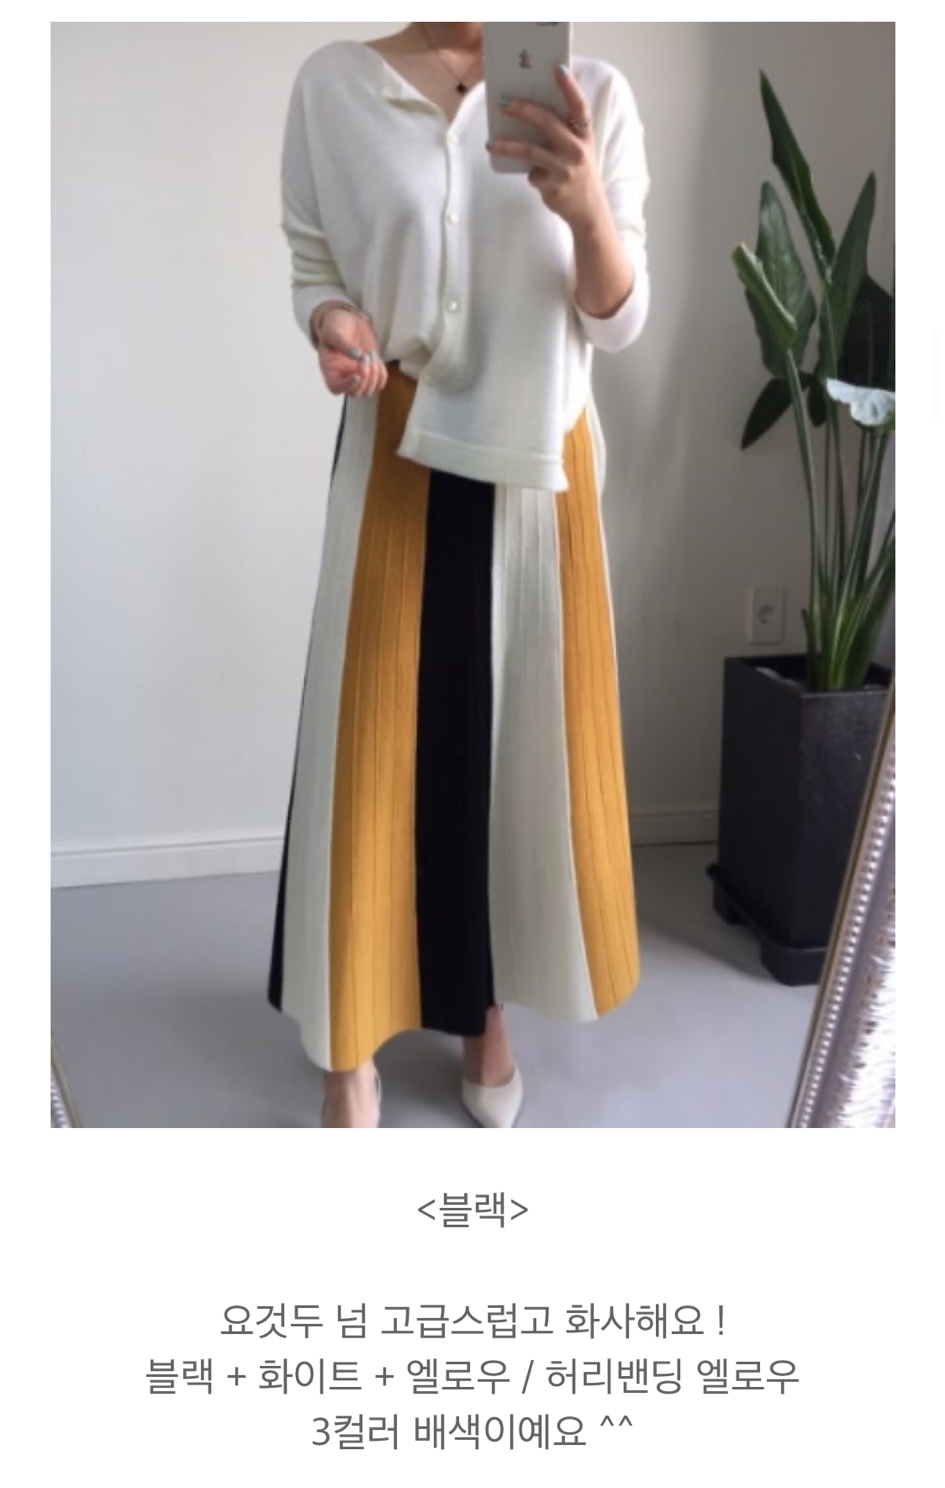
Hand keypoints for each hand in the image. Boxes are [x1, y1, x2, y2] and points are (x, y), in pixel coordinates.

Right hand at [312, 305, 388, 398]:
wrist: (348, 321)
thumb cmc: (335, 327)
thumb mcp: (333, 331)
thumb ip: (342, 343)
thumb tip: (356, 354)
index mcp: (330, 370)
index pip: (336, 388)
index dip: (347, 386)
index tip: (356, 376)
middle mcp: (343, 377)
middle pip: (355, 392)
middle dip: (364, 376)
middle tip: (365, 356)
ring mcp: (358, 376)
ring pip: (368, 390)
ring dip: (374, 375)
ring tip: (370, 354)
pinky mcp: (371, 373)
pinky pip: (379, 383)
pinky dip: (382, 375)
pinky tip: (377, 361)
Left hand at [487, 66, 605, 232]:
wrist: (590, 212)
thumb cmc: (579, 174)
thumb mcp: (579, 151)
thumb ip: (564, 134)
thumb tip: (530, 115)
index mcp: (585, 136)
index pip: (579, 106)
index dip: (570, 87)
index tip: (557, 69)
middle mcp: (577, 151)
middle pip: (548, 123)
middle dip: (524, 110)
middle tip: (504, 103)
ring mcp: (565, 170)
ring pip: (531, 151)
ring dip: (508, 146)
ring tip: (491, 144)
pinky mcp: (554, 187)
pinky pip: (533, 175)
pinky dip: (532, 176)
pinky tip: (539, 179)